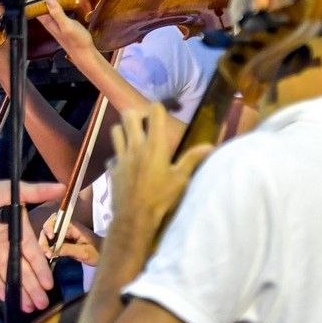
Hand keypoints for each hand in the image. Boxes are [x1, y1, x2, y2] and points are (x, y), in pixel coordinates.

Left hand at [0, 179, 66, 310]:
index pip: (33, 255)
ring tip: (31, 307)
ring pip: (10, 277)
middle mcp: (9, 248)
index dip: (42, 270)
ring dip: (21, 292)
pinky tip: (9, 300)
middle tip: (43, 303)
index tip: (50, 283)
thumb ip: (34, 192)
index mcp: (19, 234)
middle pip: (24, 271)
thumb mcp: (10, 191)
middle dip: (34, 287)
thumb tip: (61, 187)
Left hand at [37, 0, 96, 60]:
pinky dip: (54, 2)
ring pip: (48, 8)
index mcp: (48, 22)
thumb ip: (57, 13)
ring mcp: (56, 22)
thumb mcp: (67, 26)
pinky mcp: (63, 23)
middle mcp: (49, 22)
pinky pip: (55, 10)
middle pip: (40, 6)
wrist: (85, 53)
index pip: (37, 6)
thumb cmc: (76, 40)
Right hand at [41, 212, 102, 265]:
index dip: (49, 228)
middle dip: (45, 239)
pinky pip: (52, 242)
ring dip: (45, 244)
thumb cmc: (98, 252)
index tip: (50, 238)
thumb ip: (67, 249)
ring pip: (48, 235)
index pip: (55, 221)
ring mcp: (64, 234)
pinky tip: (48, 255)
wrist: (106, 257)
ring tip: (47, 255)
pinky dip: (48, 248)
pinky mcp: (63, 241)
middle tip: (45, 252)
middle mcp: (66, 227)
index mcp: (73, 226)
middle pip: (49, 227)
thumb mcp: (84, 252)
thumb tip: (50, 250)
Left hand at [108, 103, 211, 228]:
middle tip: (144, 120)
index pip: (154, 114)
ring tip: (132, 137)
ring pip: (115, 130)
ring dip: (123, 130)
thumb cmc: (161, 196)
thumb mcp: (181, 178)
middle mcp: (135, 146)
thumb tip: (210, 146)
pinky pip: (112, 154)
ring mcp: (120, 156)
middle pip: (128, 116)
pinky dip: (118, 155)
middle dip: (136, 114)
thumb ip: (192, 159)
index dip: (158, 108)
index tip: (162, 109)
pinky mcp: (112, 168)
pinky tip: (126, 164)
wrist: (135, 215)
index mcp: (155, 146)